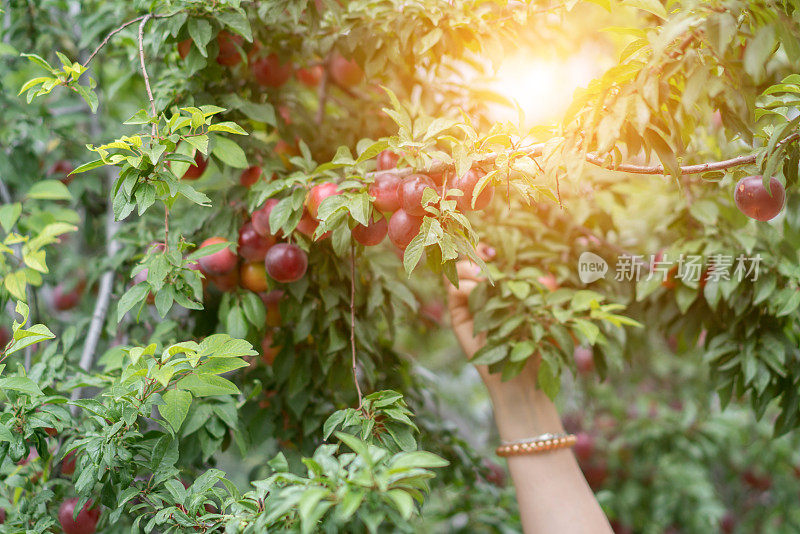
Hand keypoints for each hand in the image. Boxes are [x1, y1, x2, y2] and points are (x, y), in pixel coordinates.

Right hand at [446, 245, 563, 439]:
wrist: (522, 378)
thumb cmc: (539, 344)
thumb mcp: (545, 311)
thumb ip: (541, 290)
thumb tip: (539, 272)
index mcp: (502, 287)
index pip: (486, 259)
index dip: (484, 249)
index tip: (493, 250)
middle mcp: (482, 292)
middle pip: (468, 260)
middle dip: (474, 253)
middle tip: (486, 256)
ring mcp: (468, 303)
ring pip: (457, 271)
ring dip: (469, 267)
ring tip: (485, 277)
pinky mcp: (458, 317)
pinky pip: (453, 291)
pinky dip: (465, 285)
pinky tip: (479, 291)